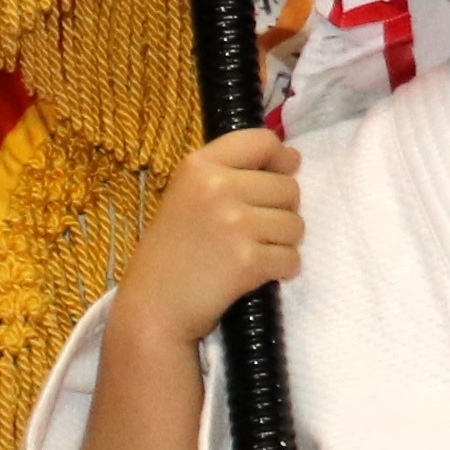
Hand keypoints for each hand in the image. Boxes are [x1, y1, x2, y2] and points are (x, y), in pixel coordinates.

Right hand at [120, 129, 302, 351]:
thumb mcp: (186, 197)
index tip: (281, 174)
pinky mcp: (247, 259)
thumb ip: (230, 174)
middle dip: (282, 212)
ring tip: (252, 253)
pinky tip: (255, 274)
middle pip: (288, 187)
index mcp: (198, 166)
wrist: (153, 308)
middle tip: (254, 232)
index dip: (280, 158)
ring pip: (296, 225)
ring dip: (283, 243)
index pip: (261, 141)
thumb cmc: (170, 254)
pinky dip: (281, 270)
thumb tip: (294, 158)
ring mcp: (234, 223)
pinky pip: (292, 259)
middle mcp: (217, 187)